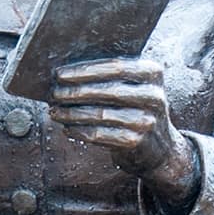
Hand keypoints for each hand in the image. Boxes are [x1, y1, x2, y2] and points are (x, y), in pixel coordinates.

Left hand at [50, 58, 197, 209]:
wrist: (160, 148)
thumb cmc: (136, 109)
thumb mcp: (134, 86)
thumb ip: (112, 75)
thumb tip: (68, 70)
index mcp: (152, 72)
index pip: (115, 66)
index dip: (85, 70)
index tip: (60, 74)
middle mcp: (153, 95)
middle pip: (107, 90)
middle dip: (76, 91)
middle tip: (54, 93)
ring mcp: (147, 120)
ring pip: (101, 114)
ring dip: (72, 113)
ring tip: (55, 111)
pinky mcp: (136, 141)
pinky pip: (101, 135)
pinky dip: (80, 131)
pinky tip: (67, 127)